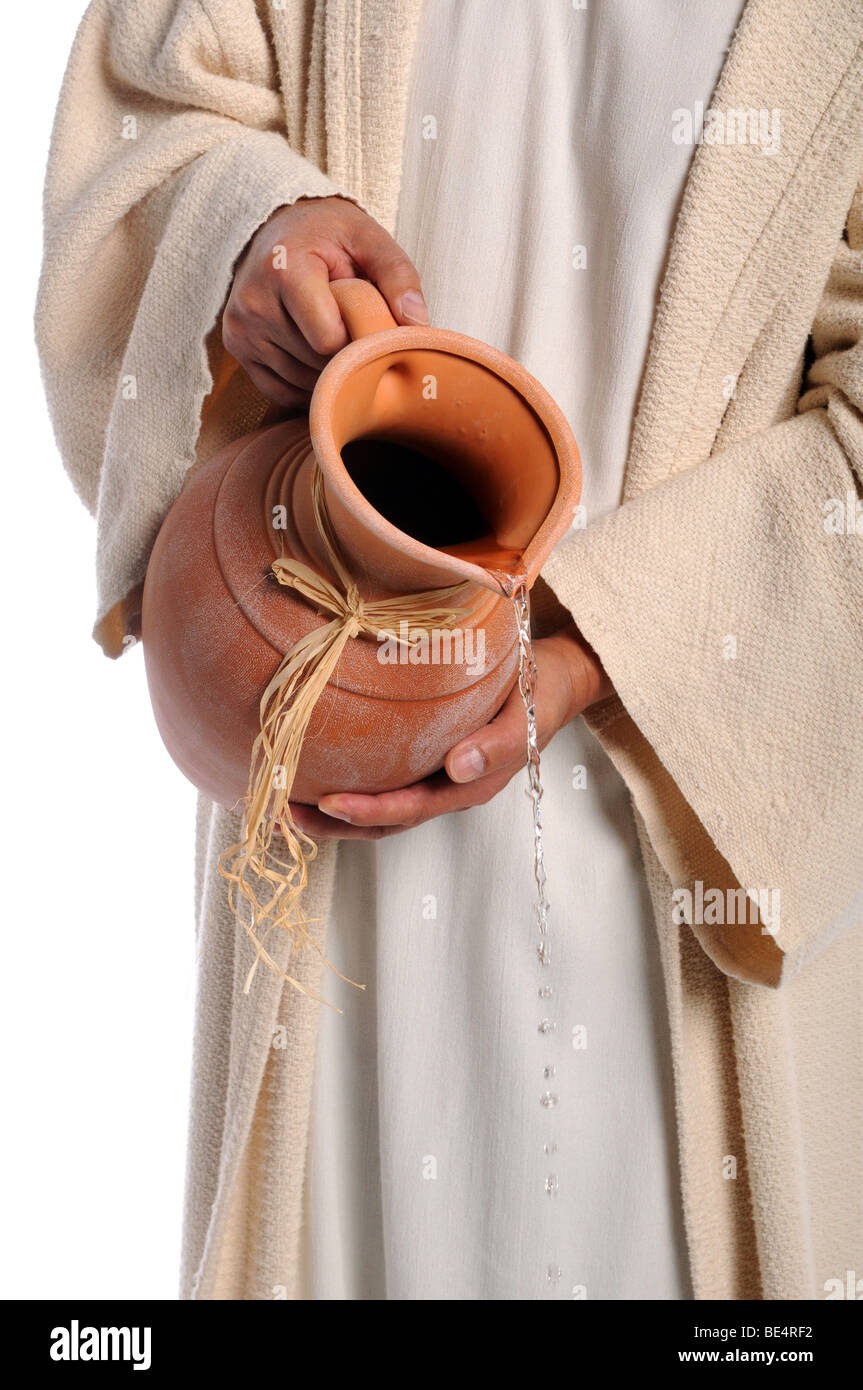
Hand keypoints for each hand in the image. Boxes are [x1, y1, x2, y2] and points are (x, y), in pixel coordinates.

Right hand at [222, 195, 427, 405]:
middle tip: (353, 329)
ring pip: (298, 381)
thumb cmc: (328, 234)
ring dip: (325, 372)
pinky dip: (304, 384)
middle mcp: (254, 302)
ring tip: (334, 337)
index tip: (366, 325)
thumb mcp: (368, 238)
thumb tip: (418, 325)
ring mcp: (240, 328)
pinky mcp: (235, 346)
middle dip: (343, 355)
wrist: (277, 228)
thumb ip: (398, 276)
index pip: (327, 340)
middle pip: (314, 363)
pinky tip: (316, 357)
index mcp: (284, 269)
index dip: (356, 342)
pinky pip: (278, 391)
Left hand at [291, 623, 611, 839]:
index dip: (369, 810)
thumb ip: (497, 745)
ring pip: (377, 807)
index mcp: (469, 786)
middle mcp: (445, 789)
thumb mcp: (528, 716)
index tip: (329, 801)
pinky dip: (347, 781)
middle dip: (333, 822)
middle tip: (283, 812)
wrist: (551, 677)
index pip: (411, 809)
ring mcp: (433, 777)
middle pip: (384, 820)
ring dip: (331, 811)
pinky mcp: (422, 758)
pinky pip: (382, 779)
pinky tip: (313, 768)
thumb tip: (456, 767)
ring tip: (283, 801)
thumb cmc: (539, 692)